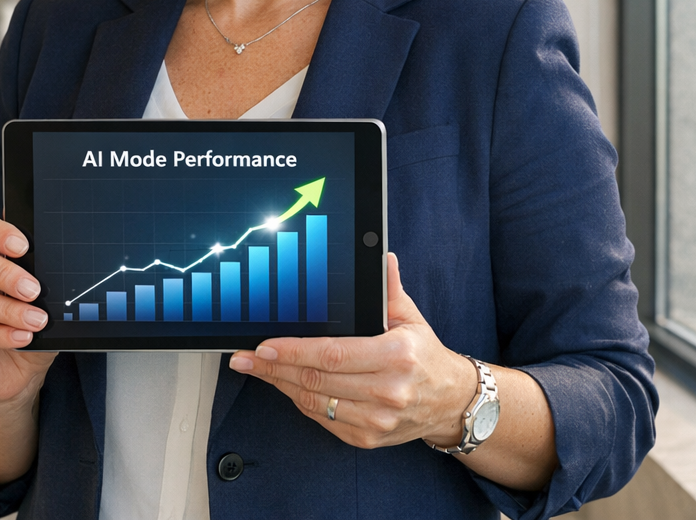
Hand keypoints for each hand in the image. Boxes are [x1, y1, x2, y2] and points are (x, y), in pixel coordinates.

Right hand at [0, 210, 56, 406]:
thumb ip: (46, 277)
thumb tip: (64, 263)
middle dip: (5, 273)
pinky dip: (1, 334)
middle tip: (33, 289)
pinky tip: (23, 337)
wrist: (19, 372)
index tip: (22, 246)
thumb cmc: (31, 325)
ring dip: (9, 310)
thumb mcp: (45, 299)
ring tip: (37, 320)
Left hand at [228, 252, 474, 448]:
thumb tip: (381, 257)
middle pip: (316, 381)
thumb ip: (390, 289)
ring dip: (280, 386)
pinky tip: (284, 386)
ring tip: (257, 370)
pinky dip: (300, 402)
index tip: (265, 345)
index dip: (293, 351)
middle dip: (274, 368)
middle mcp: (387, 391)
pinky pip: (324, 420)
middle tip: (245, 358)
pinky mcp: (368, 438)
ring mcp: (377, 420)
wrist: (450, 401)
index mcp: (396, 356)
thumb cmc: (425, 354)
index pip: (332, 354)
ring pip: (315, 403)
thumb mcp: (411, 317)